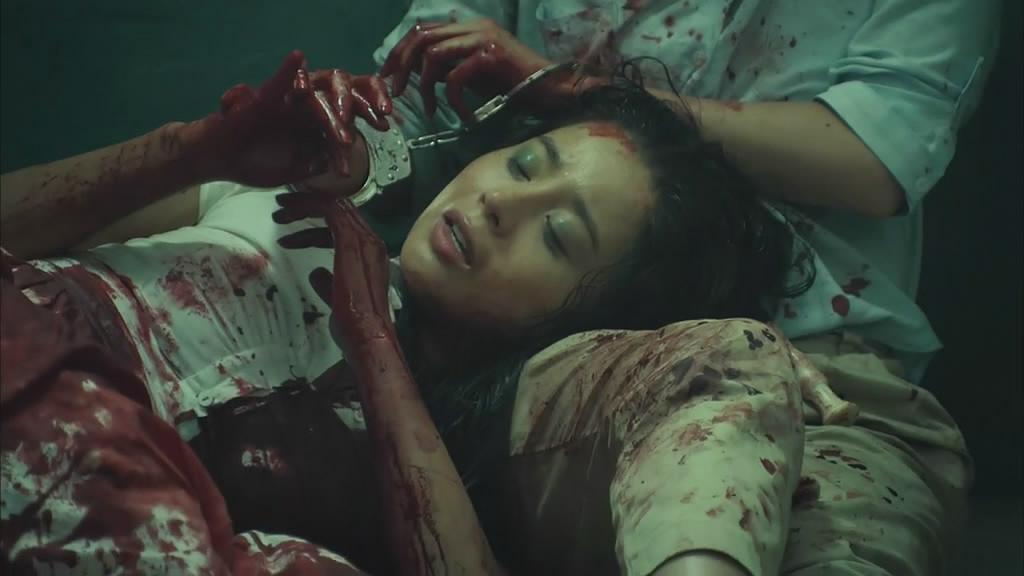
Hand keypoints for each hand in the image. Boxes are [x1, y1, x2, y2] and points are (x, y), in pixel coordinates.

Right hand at [195, 50, 392, 185]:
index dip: (365, 119)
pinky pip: (277, 81)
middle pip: (338, 105)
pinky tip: (298, 55)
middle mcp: (304, 111)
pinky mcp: (264, 99)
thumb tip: (329, 161)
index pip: (346, 120)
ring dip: (334, 105)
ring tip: (349, 114)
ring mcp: (287, 104)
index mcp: (314, 127)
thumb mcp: (292, 171)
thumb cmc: (252, 165)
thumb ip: (312, 166)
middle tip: (382, 118)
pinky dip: (287, 69)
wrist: (219, 161)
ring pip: (316, 100)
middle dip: (361, 109)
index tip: (387, 125)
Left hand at [273, 191, 393, 349]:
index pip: (343, 225)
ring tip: (278, 215)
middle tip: (281, 211)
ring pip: (334, 205)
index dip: (315, 221)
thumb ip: (328, 283)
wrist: (368, 336)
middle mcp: (372, 242)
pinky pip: (331, 210)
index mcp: (370, 254)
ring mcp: (365, 240)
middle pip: (339, 209)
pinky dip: (308, 207)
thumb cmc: (356, 326)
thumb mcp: (336, 298)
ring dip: (303, 206)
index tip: (290, 226)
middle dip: (307, 206)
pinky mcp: (353, 242)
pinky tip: (288, 218)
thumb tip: (316, 273)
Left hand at [380, 19, 565, 120]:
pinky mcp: (492, 56)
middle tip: (396, 92)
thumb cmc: (518, 85)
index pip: (422, 30)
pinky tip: (464, 116)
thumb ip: (449, 67)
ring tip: (432, 110)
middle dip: (402, 66)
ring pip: (433, 54)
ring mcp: (483, 38)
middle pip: (421, 37)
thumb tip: (416, 72)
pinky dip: (452, 100)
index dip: (399, 52)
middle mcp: (474, 27)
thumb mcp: (476, 73)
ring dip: (426, 87)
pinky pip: (456, 77)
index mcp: (469, 28)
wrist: (554, 89)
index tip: (388, 76)